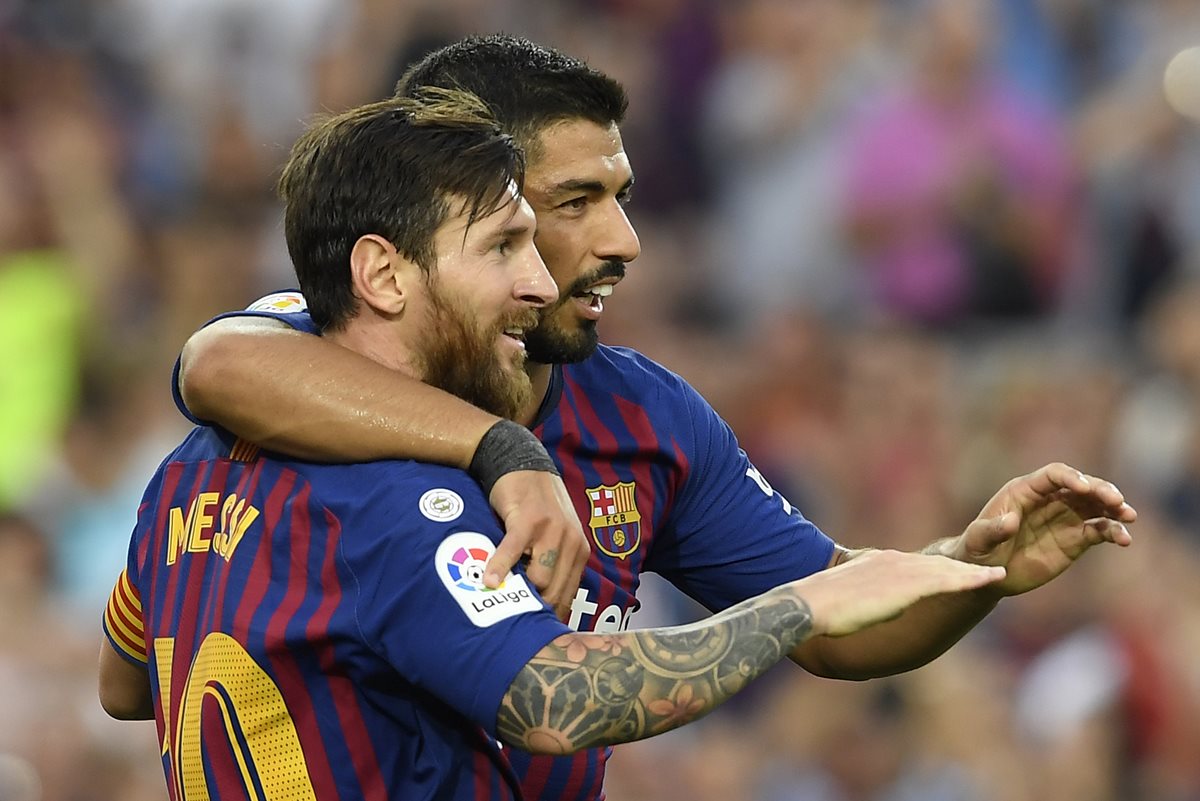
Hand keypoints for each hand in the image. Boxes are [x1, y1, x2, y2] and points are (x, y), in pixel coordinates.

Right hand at [485, 470, 589, 619]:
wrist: (522, 464)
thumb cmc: (533, 506)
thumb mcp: (552, 536)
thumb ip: (551, 565)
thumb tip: (539, 606)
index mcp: (579, 550)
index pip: (567, 595)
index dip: (550, 617)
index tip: (532, 633)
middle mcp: (571, 542)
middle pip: (554, 592)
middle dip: (534, 610)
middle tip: (511, 623)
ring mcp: (551, 530)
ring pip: (539, 578)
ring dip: (518, 591)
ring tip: (498, 603)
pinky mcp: (528, 520)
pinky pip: (513, 551)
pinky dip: (500, 567)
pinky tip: (488, 581)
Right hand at [798, 550, 1006, 637]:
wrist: (809, 603)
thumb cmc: (819, 606)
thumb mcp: (846, 595)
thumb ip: (866, 597)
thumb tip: (873, 609)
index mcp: (879, 564)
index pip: (917, 566)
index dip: (942, 570)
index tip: (960, 574)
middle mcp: (894, 562)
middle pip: (938, 565)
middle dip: (964, 569)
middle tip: (990, 572)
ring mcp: (902, 571)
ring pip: (947, 570)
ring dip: (974, 573)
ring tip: (996, 575)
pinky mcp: (908, 585)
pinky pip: (947, 580)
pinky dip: (970, 579)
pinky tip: (989, 579)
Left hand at [952, 462, 1135, 595]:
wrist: (987, 573)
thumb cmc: (976, 551)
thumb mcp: (978, 541)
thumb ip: (991, 530)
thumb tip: (1011, 521)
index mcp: (1023, 491)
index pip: (1052, 475)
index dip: (1070, 478)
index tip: (1084, 487)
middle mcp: (1048, 500)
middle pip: (1080, 486)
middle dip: (1100, 490)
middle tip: (1116, 500)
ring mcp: (1064, 519)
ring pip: (1095, 506)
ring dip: (1113, 508)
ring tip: (1128, 516)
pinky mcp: (1074, 540)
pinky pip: (1098, 531)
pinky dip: (1113, 532)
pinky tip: (1124, 540)